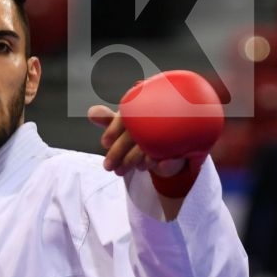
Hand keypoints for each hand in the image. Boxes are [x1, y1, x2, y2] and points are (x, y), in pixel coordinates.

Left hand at [92, 71, 221, 196]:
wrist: (173, 145)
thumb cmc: (144, 130)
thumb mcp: (125, 125)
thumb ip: (108, 118)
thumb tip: (91, 113)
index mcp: (144, 105)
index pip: (127, 114)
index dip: (113, 128)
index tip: (104, 143)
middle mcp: (160, 115)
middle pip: (136, 132)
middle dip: (119, 152)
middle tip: (108, 167)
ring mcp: (173, 130)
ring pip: (150, 145)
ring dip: (133, 160)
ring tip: (120, 171)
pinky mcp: (185, 146)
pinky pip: (169, 156)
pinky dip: (156, 162)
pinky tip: (146, 167)